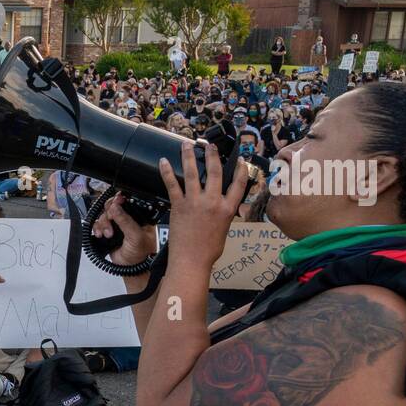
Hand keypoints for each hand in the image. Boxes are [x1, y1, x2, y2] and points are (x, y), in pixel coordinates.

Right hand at [92, 193, 156, 266]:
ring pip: (104, 215)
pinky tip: (101, 235)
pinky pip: (98, 224)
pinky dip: (97, 228)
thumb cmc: (140, 254)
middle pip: (112, 206)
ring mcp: (116, 225)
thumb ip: (125, 220)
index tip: (116, 202)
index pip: (128, 202)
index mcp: (139, 216)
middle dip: (109, 213)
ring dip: (103, 223)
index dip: (120, 200)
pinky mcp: (108, 232)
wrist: (131, 269)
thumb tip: (115, 207)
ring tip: (108, 234)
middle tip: (110, 219)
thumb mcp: (136, 235)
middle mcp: (127, 218)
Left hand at [156, 140, 247, 269]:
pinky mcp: (179, 206)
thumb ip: (223, 215)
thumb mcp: (224, 230)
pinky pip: (172, 184)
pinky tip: (163, 161)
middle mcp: (213, 202)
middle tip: (210, 145)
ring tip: (187, 144)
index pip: (239, 184)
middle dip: (213, 155)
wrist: (191, 261)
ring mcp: (195, 202)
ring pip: (193, 173)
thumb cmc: (208, 251)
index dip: (241, 170)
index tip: (240, 160)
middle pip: (216, 172)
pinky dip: (166, 172)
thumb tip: (222, 208)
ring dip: (189, 156)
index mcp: (228, 209)